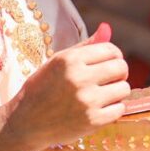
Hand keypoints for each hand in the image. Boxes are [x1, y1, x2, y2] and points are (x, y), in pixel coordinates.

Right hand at [3, 24, 129, 150]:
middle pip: (121, 67)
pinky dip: (114, 108)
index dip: (113, 56)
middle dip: (118, 72)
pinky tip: (100, 108)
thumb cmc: (43, 88)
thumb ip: (85, 45)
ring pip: (124, 88)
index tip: (108, 63)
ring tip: (103, 94)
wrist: (25, 123)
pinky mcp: (93, 122)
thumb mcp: (58, 61)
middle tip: (109, 79)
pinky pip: (120, 109)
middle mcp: (79, 78)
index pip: (111, 50)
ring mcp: (87, 101)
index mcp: (70, 60)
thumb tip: (108, 27)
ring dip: (117, 91)